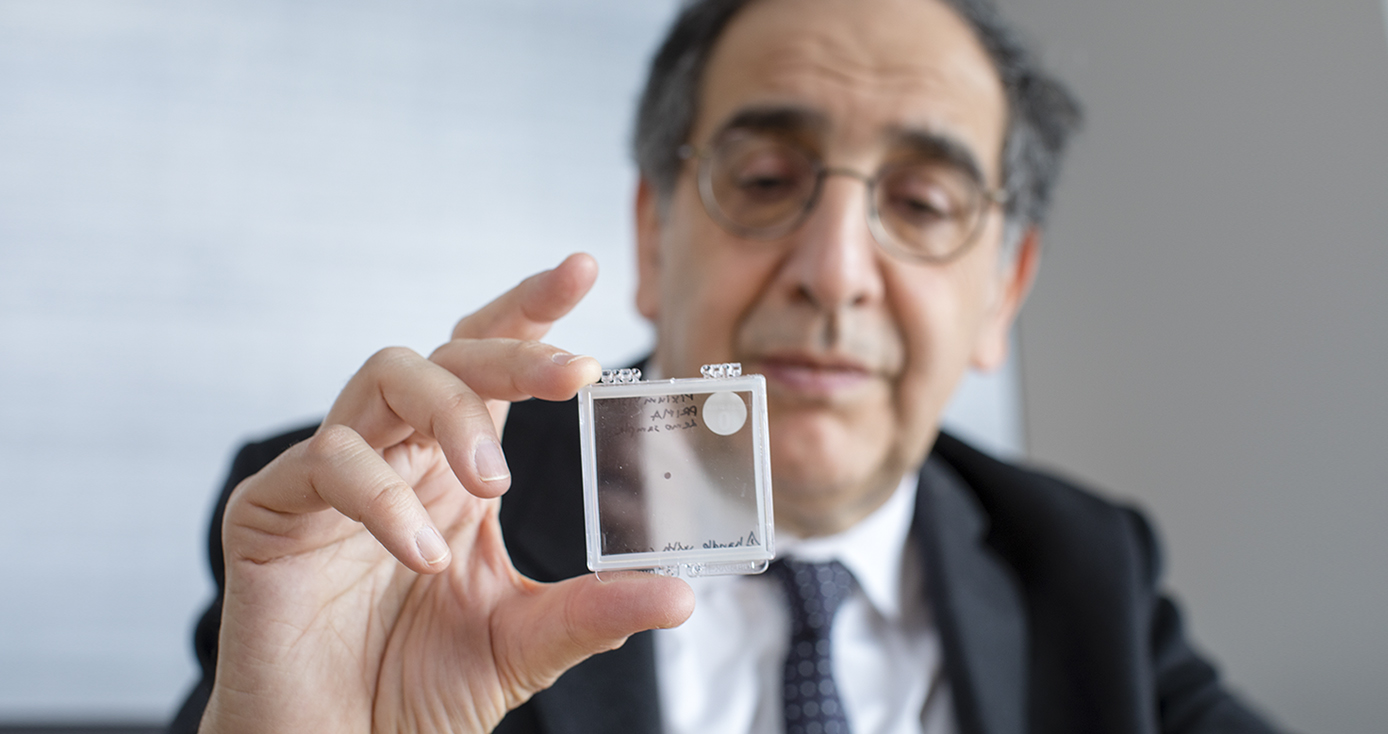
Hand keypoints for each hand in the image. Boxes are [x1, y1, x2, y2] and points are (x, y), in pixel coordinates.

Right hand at [199, 253, 693, 732]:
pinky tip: (419, 554)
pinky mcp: (270, 511)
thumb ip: (592, 611)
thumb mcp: (523, 644)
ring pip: (385, 377)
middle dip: (513, 350)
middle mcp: (397, 455)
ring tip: (491, 485)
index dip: (529, 312)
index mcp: (454, 470)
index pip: (490, 365)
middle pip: (448, 350)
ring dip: (450, 415)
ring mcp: (330, 476)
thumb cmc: (415, 692)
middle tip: (574, 375)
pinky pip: (326, 463)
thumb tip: (679, 595)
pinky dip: (381, 498)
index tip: (581, 269)